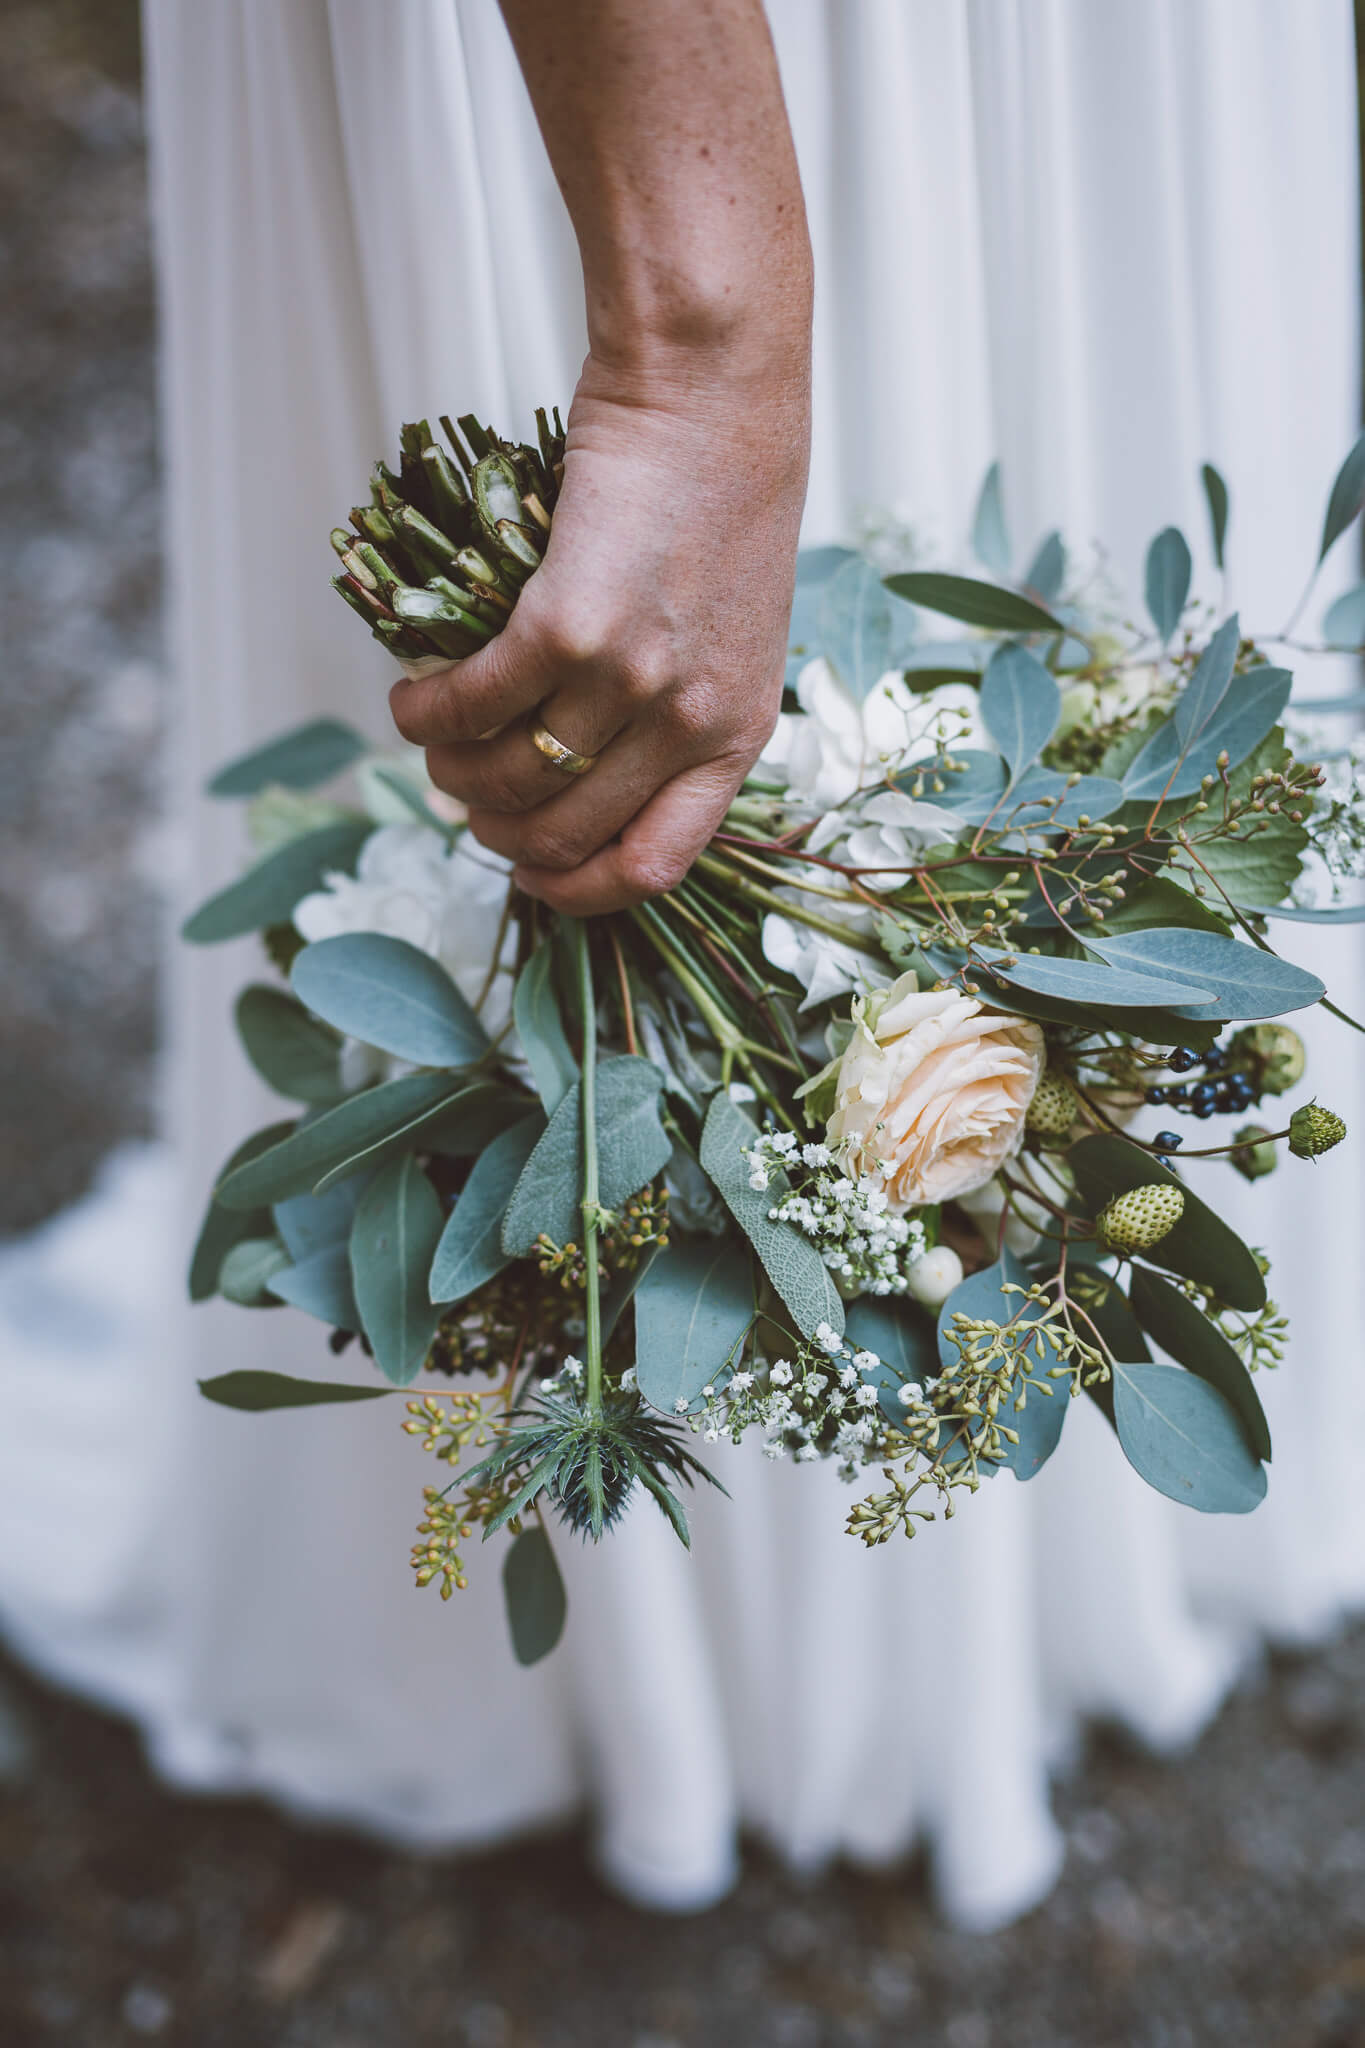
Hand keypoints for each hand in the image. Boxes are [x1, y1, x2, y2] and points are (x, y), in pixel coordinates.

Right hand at [388, 347, 809, 915]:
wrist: (711, 397)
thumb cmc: (718, 504)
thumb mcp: (732, 636)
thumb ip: (680, 710)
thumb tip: (584, 773)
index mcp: (736, 736)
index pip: (652, 867)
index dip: (578, 890)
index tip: (533, 876)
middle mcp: (688, 723)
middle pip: (563, 834)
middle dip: (497, 833)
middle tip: (466, 797)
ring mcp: (631, 680)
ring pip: (509, 780)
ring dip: (449, 775)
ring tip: (431, 744)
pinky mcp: (569, 626)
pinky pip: (473, 705)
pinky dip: (424, 717)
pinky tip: (408, 704)